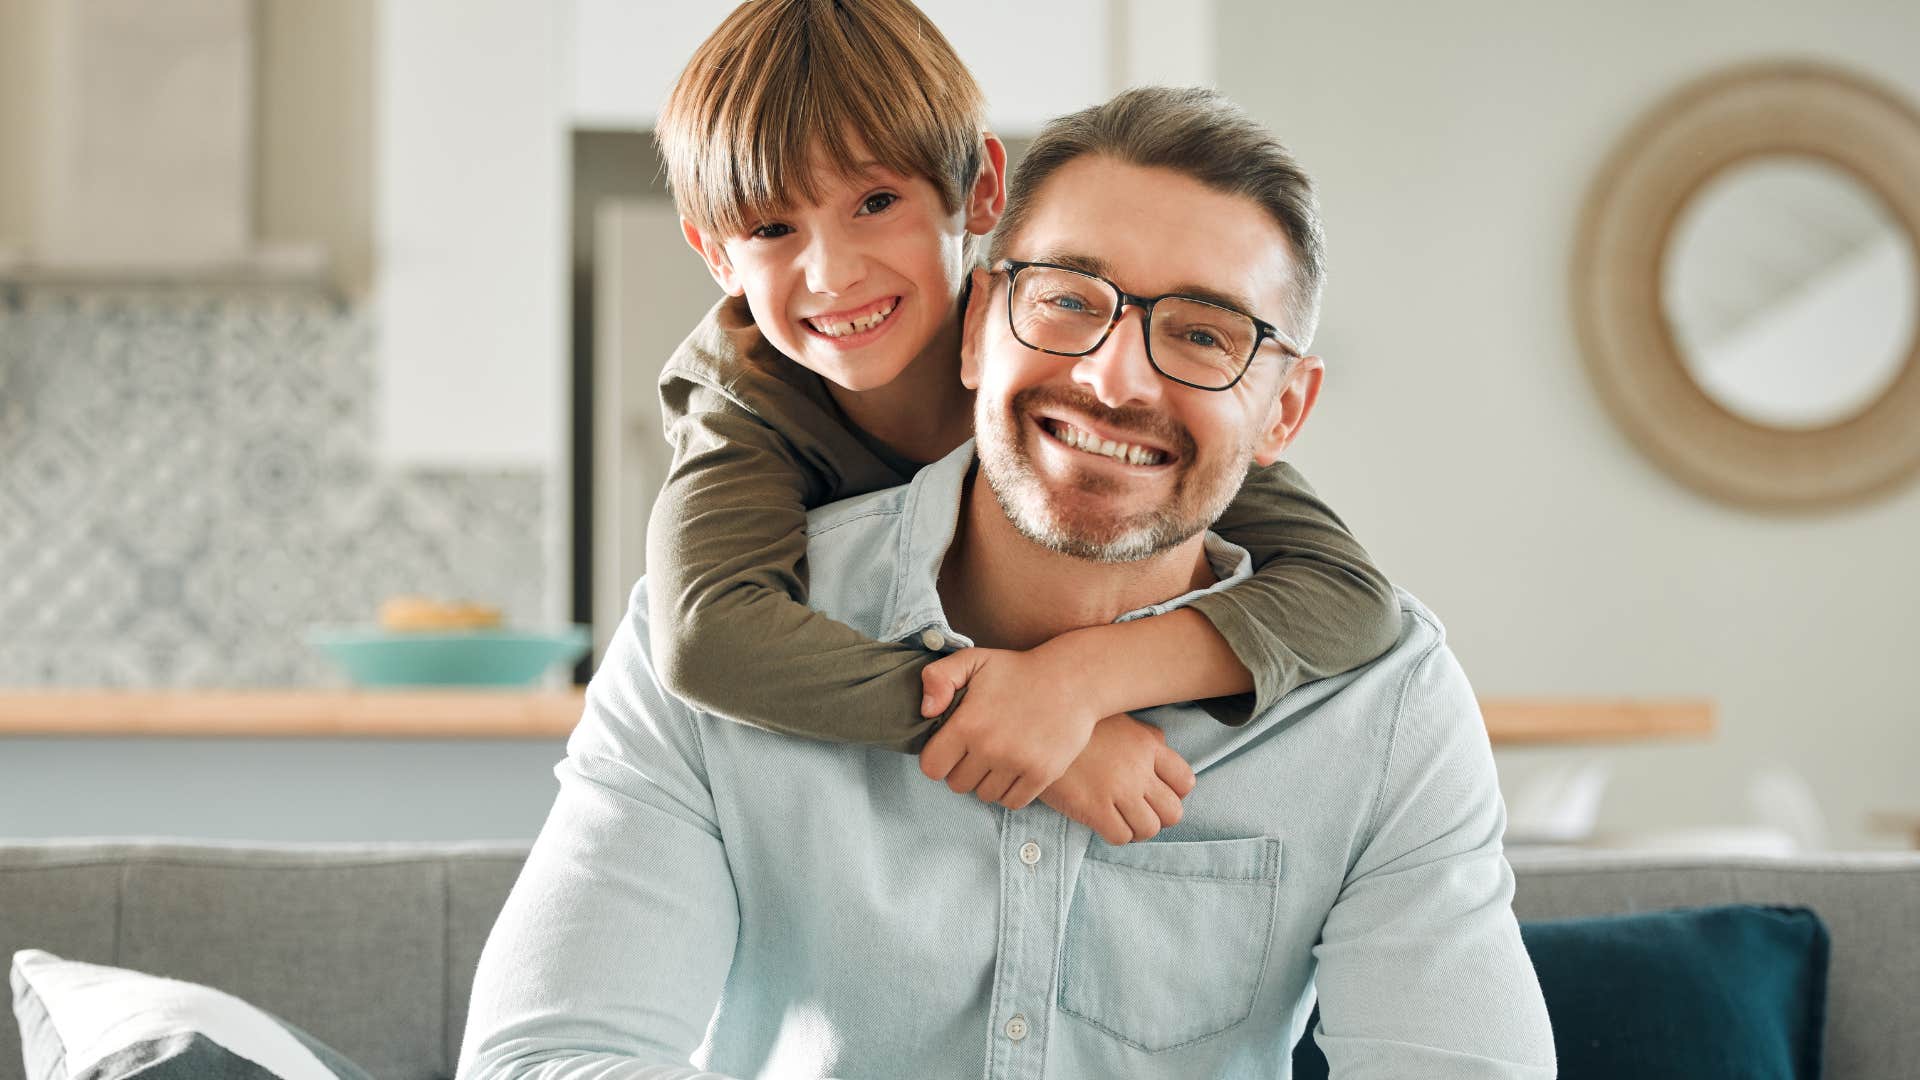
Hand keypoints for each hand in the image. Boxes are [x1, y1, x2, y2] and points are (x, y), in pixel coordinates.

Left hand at [917, 646, 1102, 810]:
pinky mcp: (1042, 774)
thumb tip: (926, 712)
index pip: (932, 767)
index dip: (937, 758)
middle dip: (961, 769)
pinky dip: (1009, 791)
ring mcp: (1018, 764)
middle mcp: (990, 748)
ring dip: (986, 781)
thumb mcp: (973, 659)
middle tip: (976, 750)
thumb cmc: (1018, 670)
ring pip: (984, 795)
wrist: (1074, 679)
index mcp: (968, 724)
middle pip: (957, 784)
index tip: (951, 746)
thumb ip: (937, 677)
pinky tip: (1013, 770)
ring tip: (997, 757)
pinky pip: (1012, 802)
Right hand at [1040, 713, 1196, 844]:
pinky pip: (1121, 836)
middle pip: (1173, 812)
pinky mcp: (1094, 808)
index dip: (1175, 794)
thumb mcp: (1120, 719)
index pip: (1185, 782)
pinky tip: (1104, 823)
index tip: (1157, 794)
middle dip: (1159, 817)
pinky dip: (1117, 835)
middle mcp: (1139, 769)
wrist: (1040, 727)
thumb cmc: (1080, 725)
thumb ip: (1144, 735)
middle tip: (1141, 812)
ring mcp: (1118, 790)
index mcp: (1148, 745)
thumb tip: (1160, 746)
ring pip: (1149, 829)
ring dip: (1138, 830)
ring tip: (1122, 820)